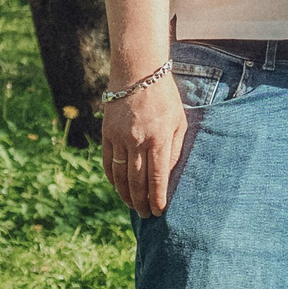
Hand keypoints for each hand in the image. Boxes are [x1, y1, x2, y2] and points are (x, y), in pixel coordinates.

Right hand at [102, 70, 187, 216]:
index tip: (160, 211)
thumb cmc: (165, 97)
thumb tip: (169, 175)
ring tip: (133, 207)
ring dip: (126, 194)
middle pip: (137, 181)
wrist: (137, 72)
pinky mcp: (107, 133)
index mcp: (159, 138)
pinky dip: (113, 178)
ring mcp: (119, 138)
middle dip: (142, 201)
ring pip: (121, 175)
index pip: (157, 177)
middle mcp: (137, 140)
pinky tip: (118, 188)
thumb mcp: (180, 121)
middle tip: (147, 215)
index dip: (158, 197)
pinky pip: (108, 162)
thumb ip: (175, 149)